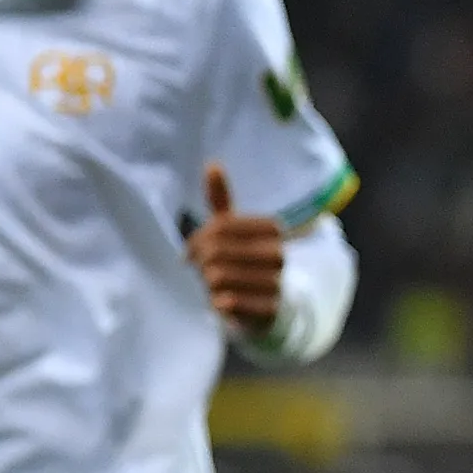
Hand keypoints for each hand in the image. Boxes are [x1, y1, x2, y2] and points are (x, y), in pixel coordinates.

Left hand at [186, 162, 283, 334]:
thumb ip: (222, 200)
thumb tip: (213, 164)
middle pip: (215, 252)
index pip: (218, 227)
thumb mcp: (233, 230)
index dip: (198, 240)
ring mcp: (276, 282)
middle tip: (199, 270)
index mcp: (272, 228)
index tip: (195, 250)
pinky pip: (230, 302)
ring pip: (219, 276)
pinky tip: (220, 302)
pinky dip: (218, 303)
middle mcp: (278, 253)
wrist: (270, 304)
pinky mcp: (270, 308)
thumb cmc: (244, 261)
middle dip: (200, 263)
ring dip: (207, 284)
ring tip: (212, 286)